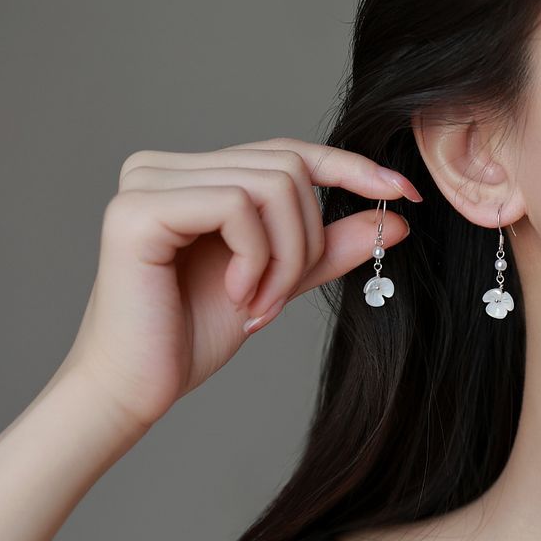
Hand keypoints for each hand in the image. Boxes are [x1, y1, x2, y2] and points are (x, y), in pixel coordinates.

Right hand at [60, 137, 420, 429]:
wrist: (138, 387)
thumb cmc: (193, 335)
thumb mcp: (277, 283)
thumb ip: (325, 248)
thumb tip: (392, 220)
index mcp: (195, 176)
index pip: (287, 153)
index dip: (349, 166)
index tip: (403, 191)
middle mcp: (167, 166)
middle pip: (287, 169)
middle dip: (305, 243)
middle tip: (278, 301)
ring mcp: (148, 180)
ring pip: (270, 186)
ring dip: (284, 259)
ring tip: (257, 304)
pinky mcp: (138, 207)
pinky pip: (237, 206)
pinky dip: (256, 258)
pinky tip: (235, 294)